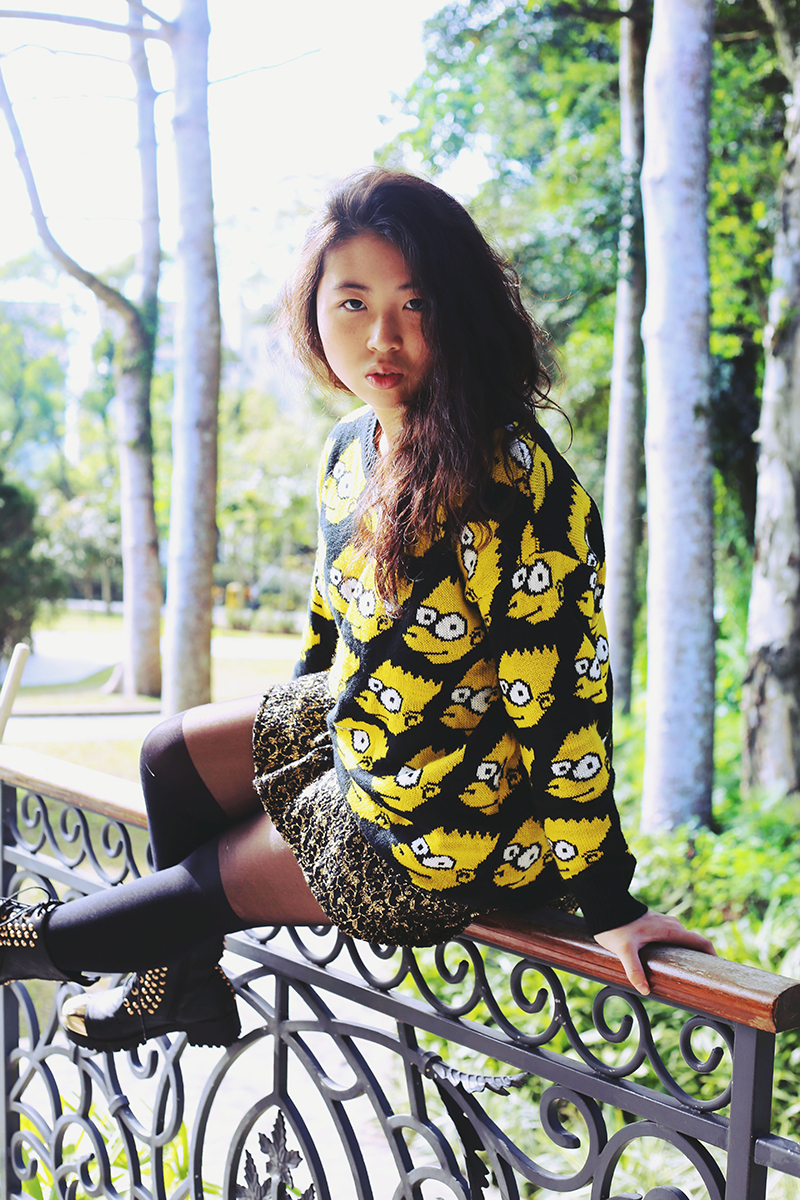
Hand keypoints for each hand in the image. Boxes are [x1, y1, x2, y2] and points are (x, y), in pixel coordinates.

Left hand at [593, 911, 715, 994]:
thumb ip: (634, 969)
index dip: (713, 956)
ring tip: (686, 972)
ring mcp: (662, 922)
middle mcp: (670, 925)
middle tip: (702, 977)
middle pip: (693, 942)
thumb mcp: (624, 950)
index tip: (719, 971)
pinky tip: (667, 959)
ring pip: (681, 939)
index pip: (700, 942)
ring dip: (686, 952)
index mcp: (670, 930)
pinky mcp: (653, 923)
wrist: (605, 904)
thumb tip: (645, 990)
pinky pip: (671, 936)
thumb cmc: (616, 925)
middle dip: (700, 958)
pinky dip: (676, 947)